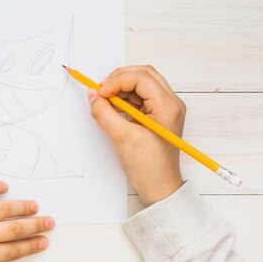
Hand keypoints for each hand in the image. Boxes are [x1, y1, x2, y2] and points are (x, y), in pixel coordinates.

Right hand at [88, 65, 184, 205]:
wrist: (160, 187)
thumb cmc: (148, 167)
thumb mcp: (121, 138)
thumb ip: (104, 113)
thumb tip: (93, 95)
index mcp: (167, 107)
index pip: (141, 78)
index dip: (117, 81)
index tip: (100, 92)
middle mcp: (170, 104)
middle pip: (143, 75)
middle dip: (119, 78)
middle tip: (101, 90)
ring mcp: (165, 108)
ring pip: (141, 83)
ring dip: (121, 87)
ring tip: (106, 100)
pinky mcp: (157, 114)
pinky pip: (140, 96)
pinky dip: (124, 97)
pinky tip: (113, 107)